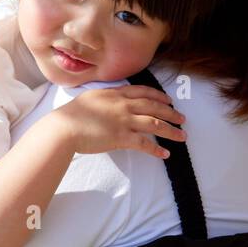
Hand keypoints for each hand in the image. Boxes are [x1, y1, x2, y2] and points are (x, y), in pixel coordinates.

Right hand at [52, 84, 185, 158]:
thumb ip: (106, 96)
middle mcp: (124, 105)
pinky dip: (156, 150)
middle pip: (154, 107)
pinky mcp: (122, 138)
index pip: (144, 92)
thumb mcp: (91, 97)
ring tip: (182, 136)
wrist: (64, 127)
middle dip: (171, 113)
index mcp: (116, 94)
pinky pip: (144, 144)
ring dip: (171, 130)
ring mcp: (124, 121)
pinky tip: (165, 154)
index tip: (169, 100)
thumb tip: (114, 97)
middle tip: (182, 118)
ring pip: (155, 124)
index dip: (159, 96)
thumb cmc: (72, 114)